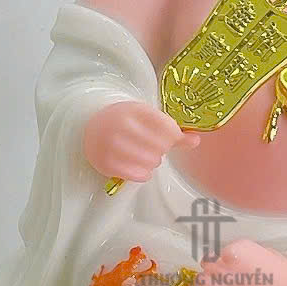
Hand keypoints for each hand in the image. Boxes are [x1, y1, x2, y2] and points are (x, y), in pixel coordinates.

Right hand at [83, 101, 198, 181]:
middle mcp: (122, 127)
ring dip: (153, 162)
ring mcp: (113, 146)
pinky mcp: (107, 163)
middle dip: (161, 149)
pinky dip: (144, 173)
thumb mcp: (146, 117)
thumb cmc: (123, 121)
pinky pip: (139, 175)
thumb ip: (172, 129)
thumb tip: (196, 140)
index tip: (169, 136)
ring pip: (151, 162)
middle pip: (161, 147)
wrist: (90, 127)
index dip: (173, 136)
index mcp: (134, 110)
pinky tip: (139, 165)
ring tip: (144, 154)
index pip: (167, 128)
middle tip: (152, 146)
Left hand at [190, 239, 286, 285]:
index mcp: (240, 252)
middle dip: (214, 268)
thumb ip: (244, 254)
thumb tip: (228, 257)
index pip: (220, 250)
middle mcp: (229, 270)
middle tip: (226, 275)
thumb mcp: (266, 253)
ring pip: (201, 284)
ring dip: (207, 284)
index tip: (231, 260)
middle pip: (207, 264)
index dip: (224, 256)